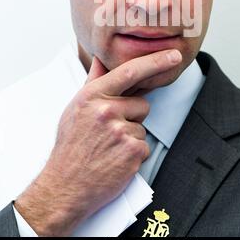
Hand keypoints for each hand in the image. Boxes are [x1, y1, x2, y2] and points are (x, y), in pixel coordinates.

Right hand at [14, 48, 181, 235]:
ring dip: (131, 136)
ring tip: (109, 147)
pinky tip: (115, 159)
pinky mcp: (132, 151)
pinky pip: (144, 145)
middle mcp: (106, 111)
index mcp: (92, 96)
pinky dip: (134, 154)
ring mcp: (120, 131)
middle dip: (132, 116)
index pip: (129, 71)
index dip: (155, 61)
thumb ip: (93, 81)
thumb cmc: (71, 145)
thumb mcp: (76, 108)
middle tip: (110, 131)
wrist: (66, 185)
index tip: (173, 55)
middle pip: (142, 104)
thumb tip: (100, 58)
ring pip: (143, 126)